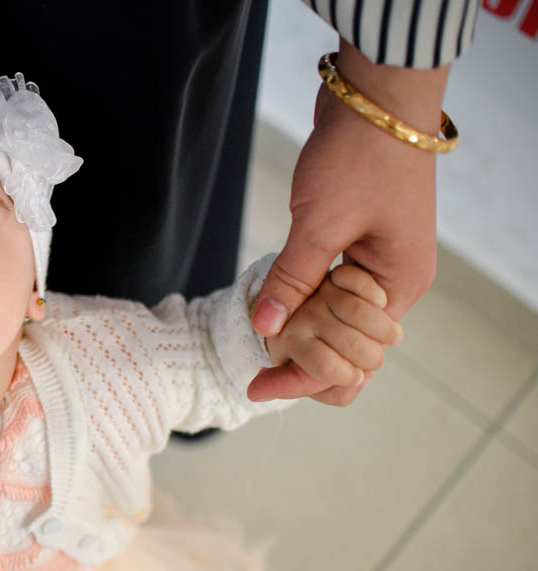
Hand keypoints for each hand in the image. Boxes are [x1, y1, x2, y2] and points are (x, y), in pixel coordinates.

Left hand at [248, 41, 448, 405]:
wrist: (374, 97)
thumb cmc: (359, 155)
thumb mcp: (319, 223)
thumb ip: (293, 278)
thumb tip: (265, 327)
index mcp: (399, 284)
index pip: (354, 356)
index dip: (304, 377)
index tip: (257, 388)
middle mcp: (394, 280)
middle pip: (347, 344)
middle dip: (302, 353)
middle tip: (256, 358)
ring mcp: (376, 261)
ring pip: (334, 317)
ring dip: (299, 326)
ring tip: (258, 334)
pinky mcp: (357, 243)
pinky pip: (328, 288)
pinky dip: (301, 297)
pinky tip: (272, 302)